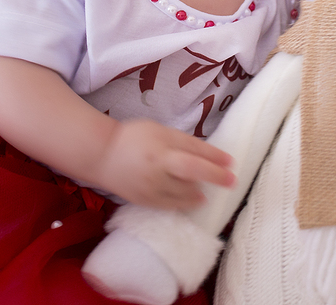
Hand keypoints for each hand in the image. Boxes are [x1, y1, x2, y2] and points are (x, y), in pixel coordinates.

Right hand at [95, 119, 234, 209]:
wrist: (103, 156)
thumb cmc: (133, 137)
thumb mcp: (159, 131)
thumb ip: (181, 142)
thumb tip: (207, 154)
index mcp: (161, 144)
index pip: (194, 148)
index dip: (215, 155)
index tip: (231, 161)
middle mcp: (157, 164)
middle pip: (192, 170)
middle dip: (215, 175)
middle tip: (232, 181)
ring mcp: (151, 185)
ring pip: (184, 192)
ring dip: (200, 192)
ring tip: (206, 191)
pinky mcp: (145, 200)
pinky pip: (171, 205)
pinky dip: (186, 203)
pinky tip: (196, 200)